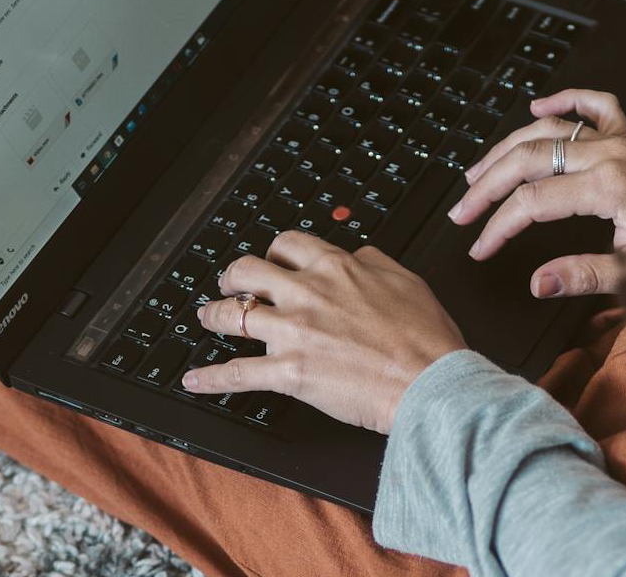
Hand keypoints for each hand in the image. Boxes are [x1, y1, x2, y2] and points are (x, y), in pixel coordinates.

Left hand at [181, 231, 464, 434]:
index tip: (272, 262)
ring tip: (206, 318)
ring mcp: (294, 332)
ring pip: (232, 315)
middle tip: (230, 284)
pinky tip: (195, 380)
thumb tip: (356, 255)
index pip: (288, 245)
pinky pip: (237, 373)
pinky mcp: (289, 372)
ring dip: (213, 316)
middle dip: (233, 277)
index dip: (274, 252)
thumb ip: (372, 262)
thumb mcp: (405, 279)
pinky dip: (210, 378)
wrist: (430, 381)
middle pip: (248, 271)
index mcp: (336, 267)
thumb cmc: (425, 337)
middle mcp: (308, 293)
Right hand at [448, 87, 625, 298]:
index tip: (478, 247)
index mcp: (611, 187)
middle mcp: (612, 155)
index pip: (533, 201)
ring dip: (510, 147)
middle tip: (461, 211)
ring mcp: (623, 142)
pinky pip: (595, 106)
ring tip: (479, 171)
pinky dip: (565, 100)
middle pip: (531, 159)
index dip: (498, 225)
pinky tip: (539, 105)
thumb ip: (587, 275)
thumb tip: (537, 281)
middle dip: (489, 184)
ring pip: (551, 130)